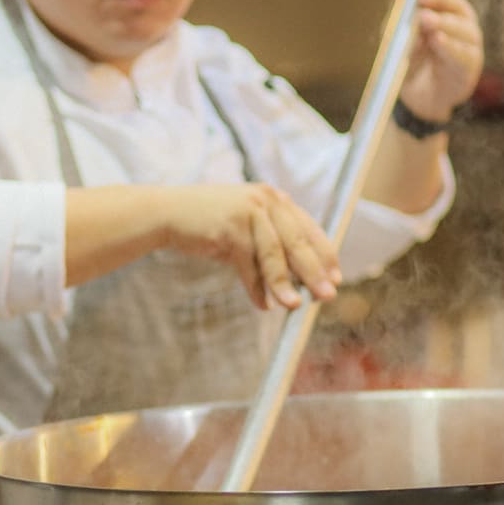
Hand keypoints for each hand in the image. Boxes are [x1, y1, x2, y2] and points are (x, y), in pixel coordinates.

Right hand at [160, 184, 340, 309]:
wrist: (167, 214)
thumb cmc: (209, 225)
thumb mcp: (245, 230)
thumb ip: (270, 246)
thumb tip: (299, 282)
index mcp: (274, 198)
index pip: (308, 228)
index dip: (324, 254)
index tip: (336, 278)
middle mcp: (265, 200)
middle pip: (297, 242)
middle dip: (314, 272)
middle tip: (328, 295)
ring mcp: (247, 212)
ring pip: (274, 254)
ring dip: (285, 283)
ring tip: (294, 305)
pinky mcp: (230, 228)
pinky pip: (248, 264)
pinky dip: (256, 287)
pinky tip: (262, 304)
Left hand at [384, 0, 483, 121]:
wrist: (416, 94)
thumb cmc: (411, 56)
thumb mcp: (399, 27)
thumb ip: (400, 2)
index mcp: (447, 6)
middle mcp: (463, 20)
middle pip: (456, 3)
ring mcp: (470, 42)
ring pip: (462, 27)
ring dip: (443, 22)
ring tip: (425, 19)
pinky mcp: (469, 65)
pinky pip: (462, 53)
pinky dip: (449, 45)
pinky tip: (437, 39)